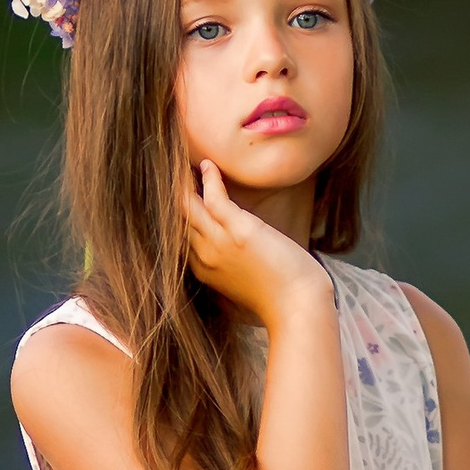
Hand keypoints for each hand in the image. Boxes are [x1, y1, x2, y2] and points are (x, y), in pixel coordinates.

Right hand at [182, 159, 332, 331]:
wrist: (297, 306)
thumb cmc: (279, 296)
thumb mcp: (243, 280)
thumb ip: (229, 263)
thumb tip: (233, 246)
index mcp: (203, 270)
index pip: (178, 236)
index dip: (174, 215)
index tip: (177, 196)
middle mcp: (203, 256)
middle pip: (176, 220)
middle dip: (172, 196)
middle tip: (171, 171)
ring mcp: (218, 243)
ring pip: (186, 207)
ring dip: (183, 182)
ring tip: (183, 163)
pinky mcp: (238, 231)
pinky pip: (212, 198)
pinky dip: (209, 178)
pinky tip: (208, 165)